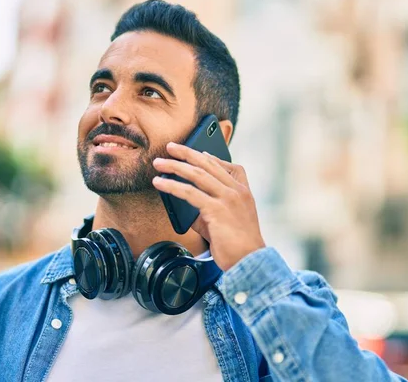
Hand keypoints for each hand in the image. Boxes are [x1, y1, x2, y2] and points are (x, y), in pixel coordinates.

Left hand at [152, 142, 265, 270]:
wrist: (249, 262)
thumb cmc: (237, 246)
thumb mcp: (225, 221)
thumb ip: (206, 209)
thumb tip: (182, 202)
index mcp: (244, 192)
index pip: (231, 167)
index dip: (213, 158)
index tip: (199, 152)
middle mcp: (237, 191)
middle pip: (209, 165)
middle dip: (187, 153)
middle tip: (170, 146)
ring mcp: (228, 199)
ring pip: (197, 175)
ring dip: (175, 166)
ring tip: (158, 163)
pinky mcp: (216, 209)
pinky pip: (189, 192)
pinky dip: (171, 185)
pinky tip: (160, 183)